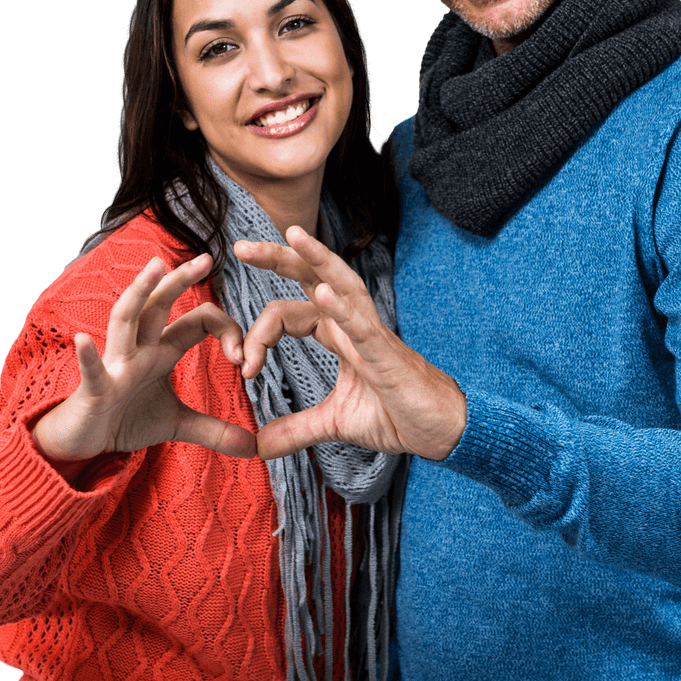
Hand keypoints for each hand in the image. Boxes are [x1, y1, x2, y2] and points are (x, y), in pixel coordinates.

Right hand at [32, 254, 256, 461]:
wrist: (83, 441)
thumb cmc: (125, 419)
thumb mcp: (177, 425)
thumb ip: (215, 430)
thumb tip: (254, 448)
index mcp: (161, 351)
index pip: (198, 323)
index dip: (226, 331)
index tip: (244, 357)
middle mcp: (138, 349)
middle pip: (159, 305)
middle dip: (180, 280)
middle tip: (207, 257)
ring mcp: (115, 365)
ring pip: (125, 320)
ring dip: (139, 293)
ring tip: (154, 266)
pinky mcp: (94, 390)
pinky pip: (92, 370)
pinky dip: (88, 356)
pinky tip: (83, 339)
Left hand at [233, 227, 466, 460]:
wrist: (439, 430)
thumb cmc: (396, 414)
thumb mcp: (335, 422)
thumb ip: (296, 428)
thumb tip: (260, 445)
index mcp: (337, 333)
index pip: (288, 313)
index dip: (258, 336)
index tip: (244, 369)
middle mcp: (351, 323)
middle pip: (313, 277)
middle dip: (278, 258)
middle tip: (240, 247)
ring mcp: (371, 334)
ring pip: (342, 283)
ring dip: (317, 258)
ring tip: (293, 235)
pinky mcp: (386, 355)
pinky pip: (362, 325)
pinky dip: (343, 308)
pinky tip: (325, 293)